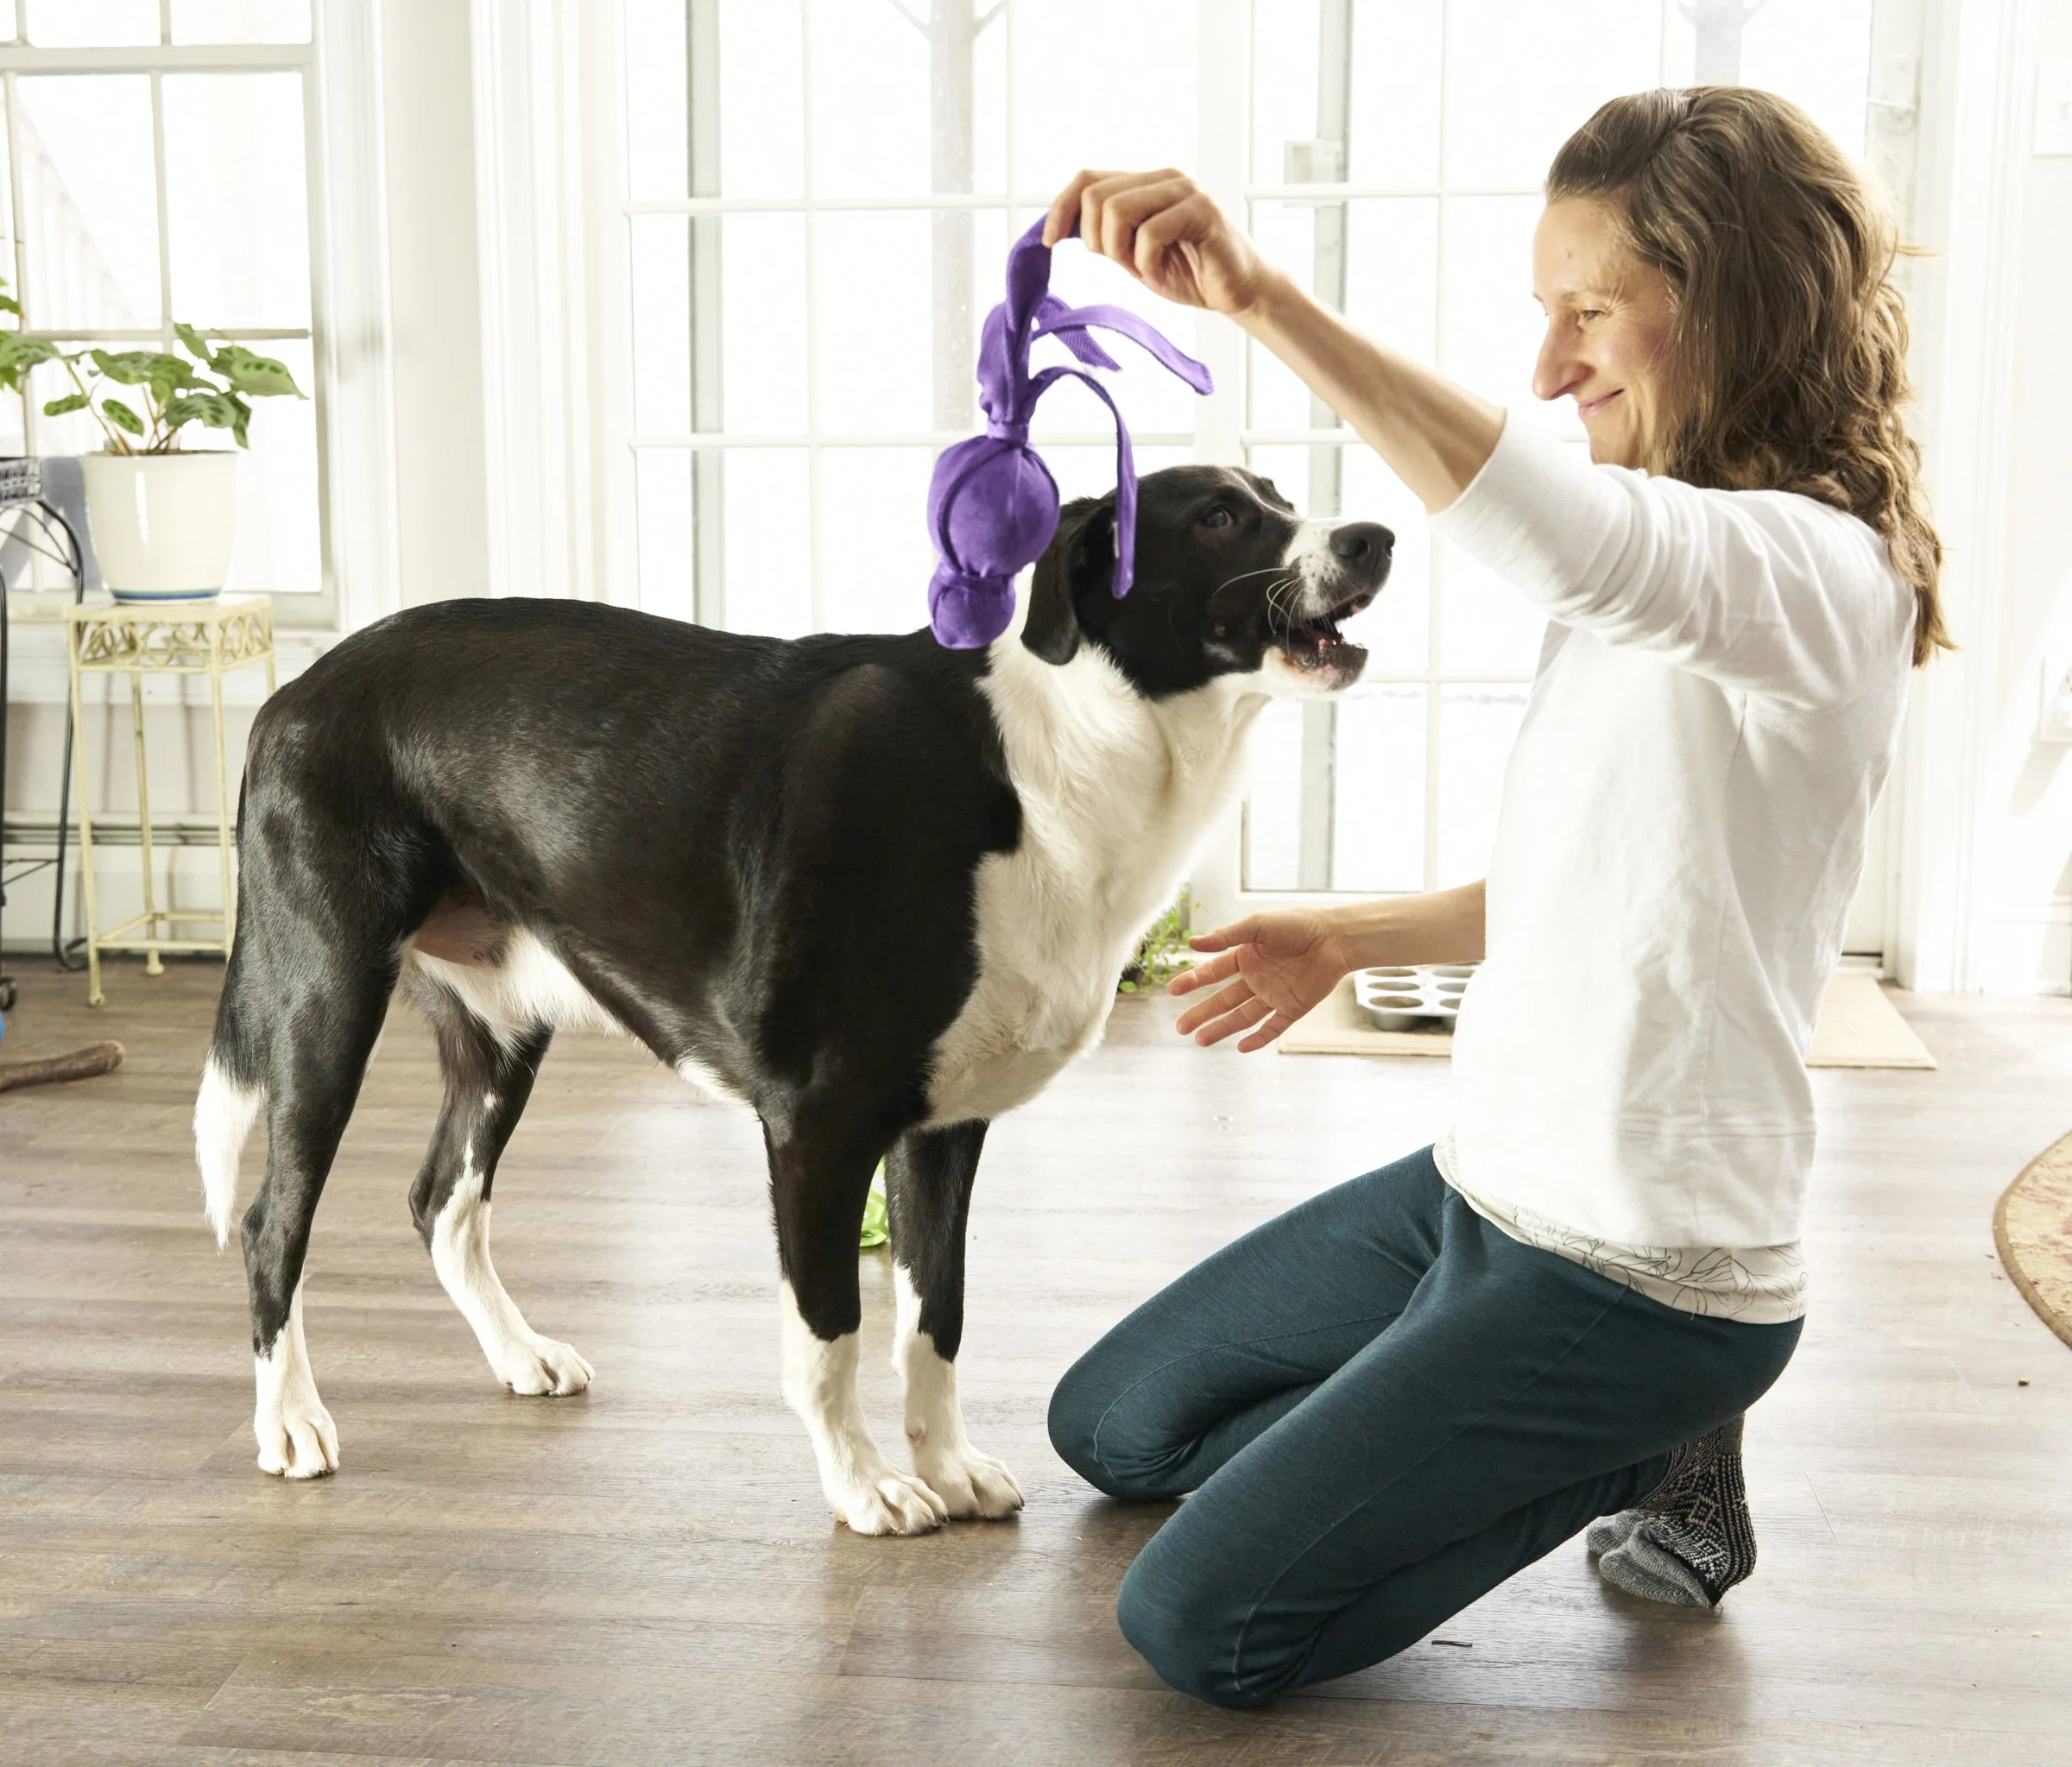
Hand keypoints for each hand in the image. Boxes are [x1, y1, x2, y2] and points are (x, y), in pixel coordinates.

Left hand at [1043, 169, 1273, 317]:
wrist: (1236, 291)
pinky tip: (1161, 277)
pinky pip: (1150, 233)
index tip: (1048, 242)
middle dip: (1097, 240)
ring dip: (1121, 252)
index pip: (1087, 179)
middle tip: (1119, 264)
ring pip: (1118, 209)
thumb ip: (1104, 236)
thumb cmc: (1186, 272)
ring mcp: (1183, 191)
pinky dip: (1148, 265)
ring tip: (1143, 270)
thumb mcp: (1132, 255)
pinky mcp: (1202, 211)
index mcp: (1143, 183)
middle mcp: (1162, 178)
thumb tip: (1059, 227)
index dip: (1060, 208)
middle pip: (1096, 195)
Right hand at [1168, 909, 1348, 1051]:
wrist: (1335, 938)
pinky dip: (1258, 1038)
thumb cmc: (1297, 925)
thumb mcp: (1257, 926)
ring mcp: (1273, 995)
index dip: (1193, 981)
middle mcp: (1256, 978)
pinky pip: (1272, 1027)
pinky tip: (1241, 1047)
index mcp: (1245, 957)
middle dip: (1201, 1013)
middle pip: (1223, 1000)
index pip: (1213, 972)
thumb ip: (1226, 937)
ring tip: (1200, 1040)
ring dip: (1221, 1028)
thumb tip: (1192, 943)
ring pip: (1242, 1017)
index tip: (1173, 990)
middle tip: (1180, 1027)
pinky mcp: (1292, 1008)